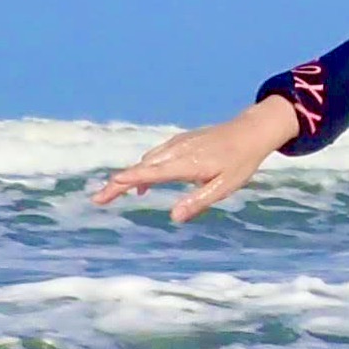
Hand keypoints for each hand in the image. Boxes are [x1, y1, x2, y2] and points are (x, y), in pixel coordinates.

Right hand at [93, 98, 300, 220]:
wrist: (250, 132)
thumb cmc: (240, 162)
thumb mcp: (225, 187)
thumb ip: (199, 201)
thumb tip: (174, 217)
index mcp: (187, 164)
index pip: (152, 173)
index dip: (130, 180)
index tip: (112, 185)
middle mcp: (176, 152)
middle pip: (141, 168)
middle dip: (118, 183)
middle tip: (98, 199)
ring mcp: (176, 144)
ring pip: (146, 161)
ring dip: (130, 176)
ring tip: (113, 193)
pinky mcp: (179, 142)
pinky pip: (155, 156)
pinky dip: (144, 168)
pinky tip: (144, 182)